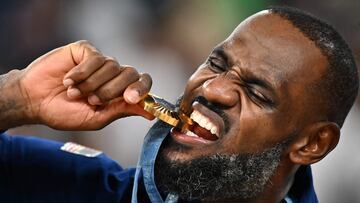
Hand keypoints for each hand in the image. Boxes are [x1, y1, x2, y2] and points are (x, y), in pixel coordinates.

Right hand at [17, 40, 153, 129]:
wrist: (34, 102)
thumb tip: (150, 113)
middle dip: (112, 90)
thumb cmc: (65, 113)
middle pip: (131, 73)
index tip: (130, 98)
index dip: (141, 89)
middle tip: (92, 100)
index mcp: (120, 91)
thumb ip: (122, 111)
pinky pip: (95, 57)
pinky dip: (82, 72)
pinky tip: (68, 80)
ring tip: (74, 93)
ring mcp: (100, 62)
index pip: (142, 83)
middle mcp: (113, 75)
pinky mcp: (85, 50)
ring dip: (93, 84)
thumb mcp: (96, 118)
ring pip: (112, 65)